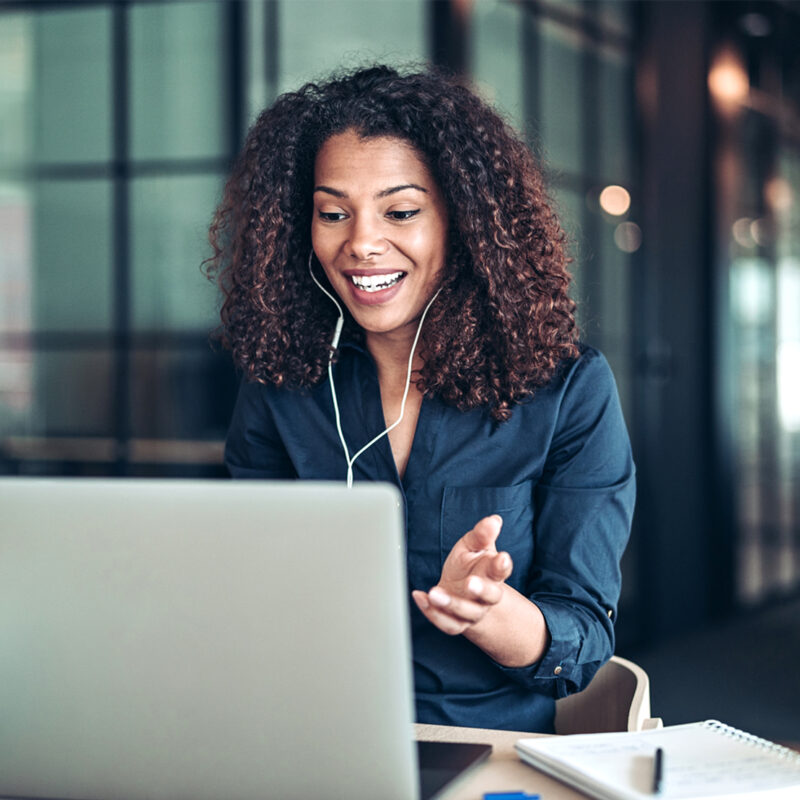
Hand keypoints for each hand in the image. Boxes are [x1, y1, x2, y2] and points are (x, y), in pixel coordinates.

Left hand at [412, 514, 512, 634]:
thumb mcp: (474, 545)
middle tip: (469, 582)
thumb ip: (481, 535)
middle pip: (490, 596)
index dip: (502, 565)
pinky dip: (432, 613)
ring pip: (466, 612)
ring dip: (450, 604)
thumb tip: (493, 520)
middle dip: (481, 590)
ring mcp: (473, 611)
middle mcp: (486, 596)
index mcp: (493, 573)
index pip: (501, 570)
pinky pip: (447, 623)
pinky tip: (420, 597)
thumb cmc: (470, 564)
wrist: (461, 590)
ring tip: (434, 593)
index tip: (502, 557)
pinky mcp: (457, 622)